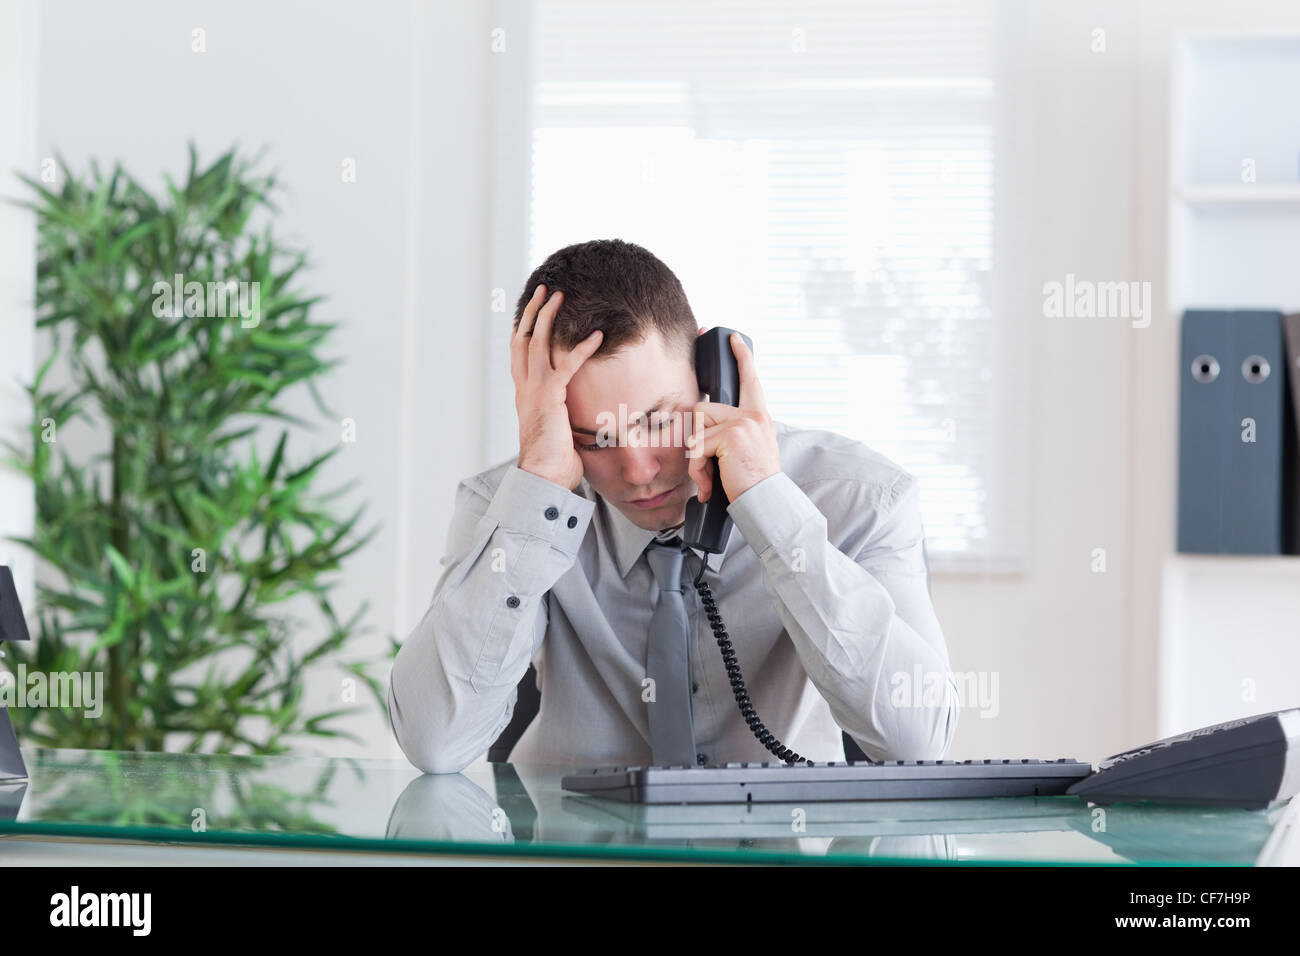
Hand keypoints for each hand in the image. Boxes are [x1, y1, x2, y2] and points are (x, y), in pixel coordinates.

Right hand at [511, 284, 602, 490]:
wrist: (543, 478)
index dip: (525, 328)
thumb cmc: (554, 462)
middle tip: (545, 290)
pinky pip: (567, 366)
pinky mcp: (550, 398)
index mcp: (524, 395)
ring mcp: (534, 391)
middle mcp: (524, 389)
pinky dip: (583, 349)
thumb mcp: (557, 431)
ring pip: (537, 343)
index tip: (532, 310)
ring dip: (549, 317)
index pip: (519, 354)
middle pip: (524, 339)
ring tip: (560, 296)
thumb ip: (564, 415)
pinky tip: (598, 336)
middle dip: (534, 312)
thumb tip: (581, 414)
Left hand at [685, 331, 779, 503]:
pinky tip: (710, 484)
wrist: (767, 503)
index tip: (733, 337)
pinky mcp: (731, 434)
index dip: (742, 356)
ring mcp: (744, 422)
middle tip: (705, 466)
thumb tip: (703, 424)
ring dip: (696, 457)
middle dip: (696, 439)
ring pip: (697, 426)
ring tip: (710, 476)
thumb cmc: (754, 484)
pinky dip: (697, 468)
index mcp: (760, 417)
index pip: (750, 379)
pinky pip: (697, 446)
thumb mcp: (751, 451)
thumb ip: (735, 432)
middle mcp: (754, 415)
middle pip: (703, 408)